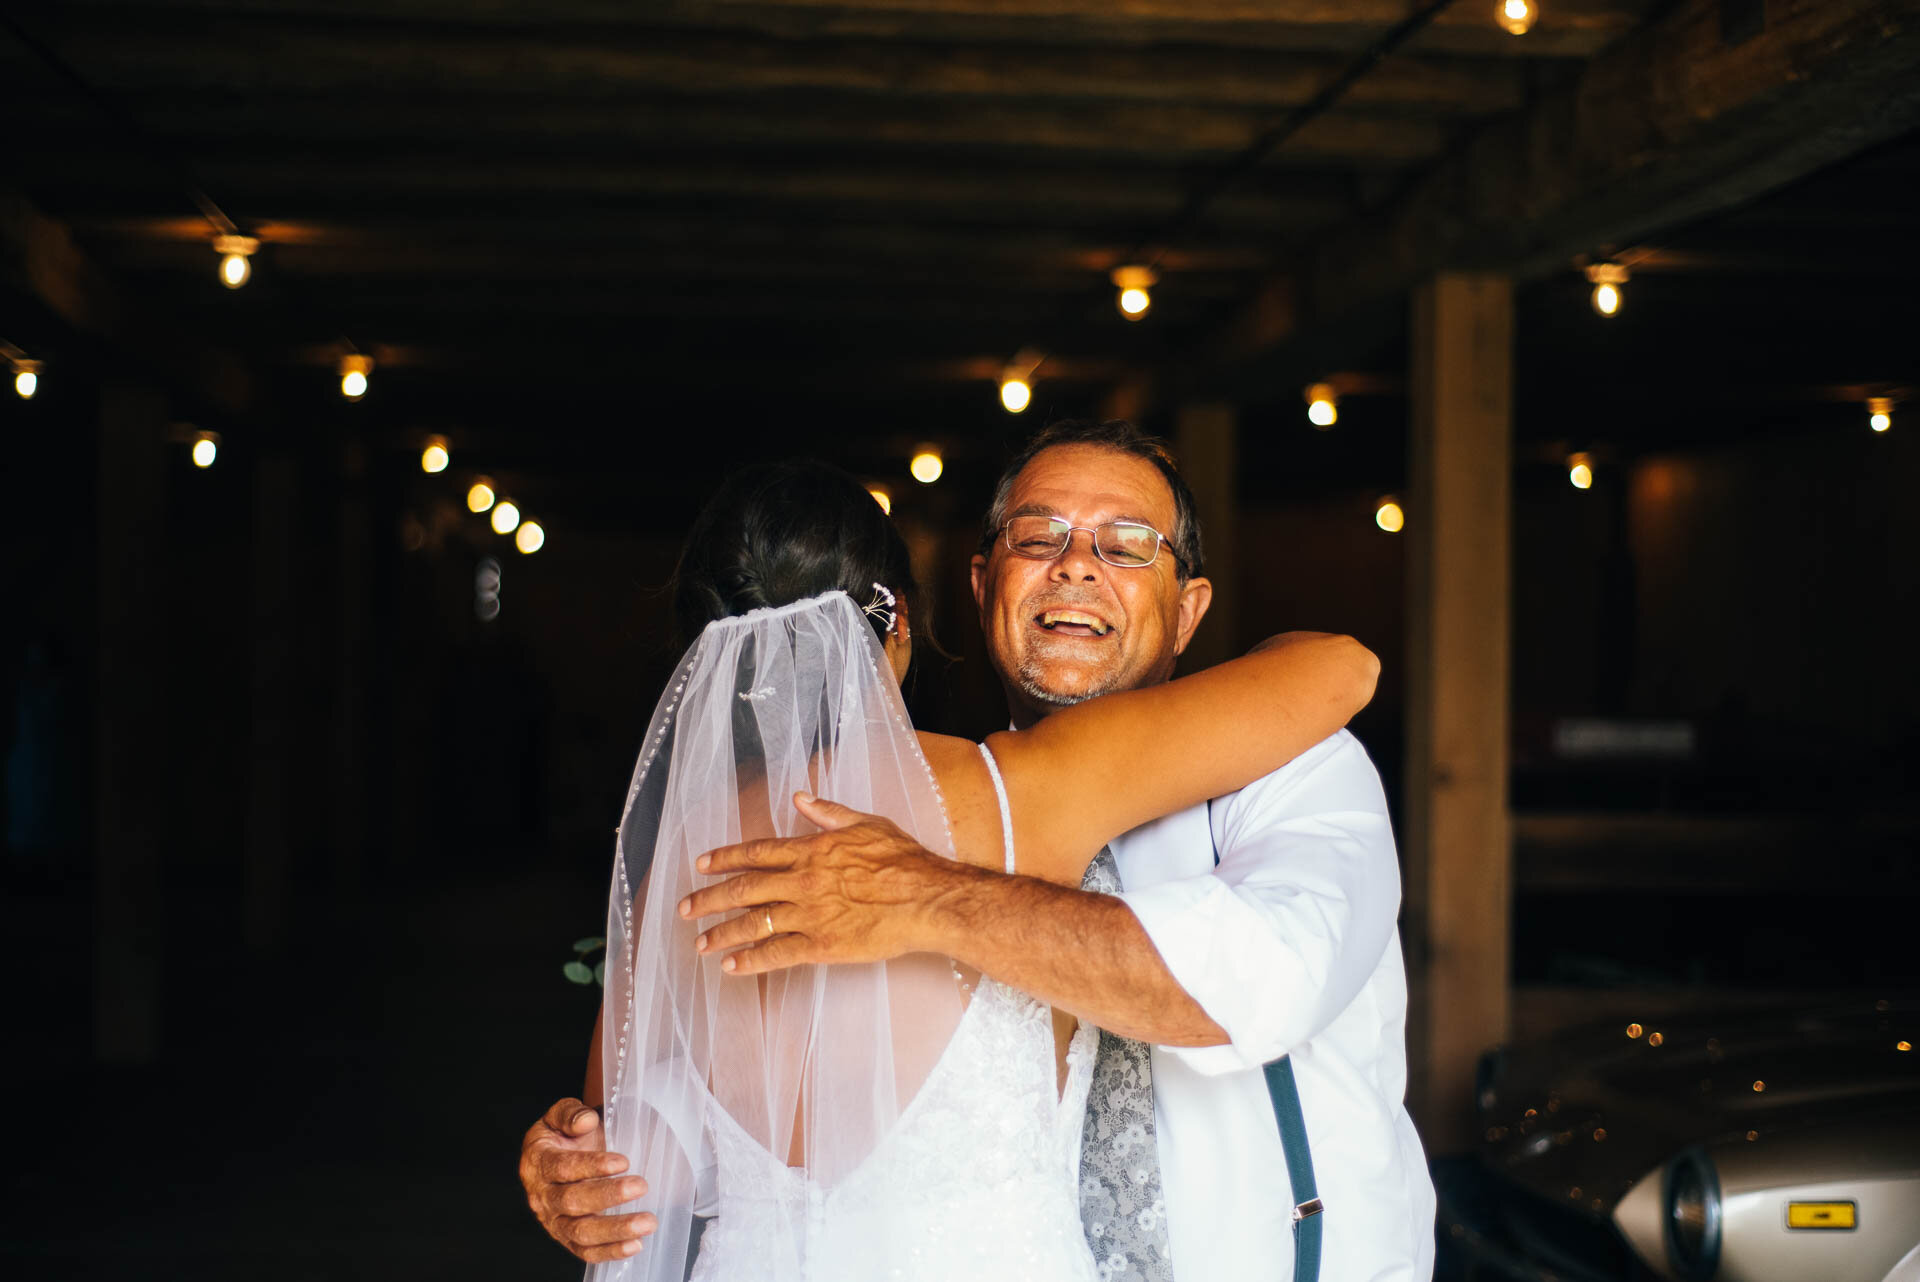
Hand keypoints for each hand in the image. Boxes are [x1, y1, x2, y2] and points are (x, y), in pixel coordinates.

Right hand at [519, 1097, 655, 1261]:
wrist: (565, 1155)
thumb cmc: (566, 1135)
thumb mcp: (562, 1116)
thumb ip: (570, 1113)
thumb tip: (585, 1122)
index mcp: (538, 1162)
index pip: (562, 1167)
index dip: (591, 1166)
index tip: (622, 1161)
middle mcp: (542, 1196)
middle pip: (572, 1201)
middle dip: (608, 1195)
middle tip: (641, 1186)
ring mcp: (553, 1221)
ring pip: (580, 1232)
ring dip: (615, 1229)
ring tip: (648, 1221)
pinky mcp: (567, 1238)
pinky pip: (585, 1251)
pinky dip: (609, 1251)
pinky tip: (635, 1245)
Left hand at [678, 792, 966, 974]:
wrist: (928, 899)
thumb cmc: (905, 860)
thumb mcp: (867, 824)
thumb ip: (829, 813)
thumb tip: (799, 799)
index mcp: (812, 850)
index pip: (757, 852)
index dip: (725, 859)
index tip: (702, 865)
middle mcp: (803, 882)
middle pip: (744, 890)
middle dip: (709, 899)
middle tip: (685, 908)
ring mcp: (810, 915)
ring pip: (753, 924)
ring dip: (722, 934)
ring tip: (700, 944)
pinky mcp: (821, 946)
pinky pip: (777, 955)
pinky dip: (751, 961)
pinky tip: (732, 967)